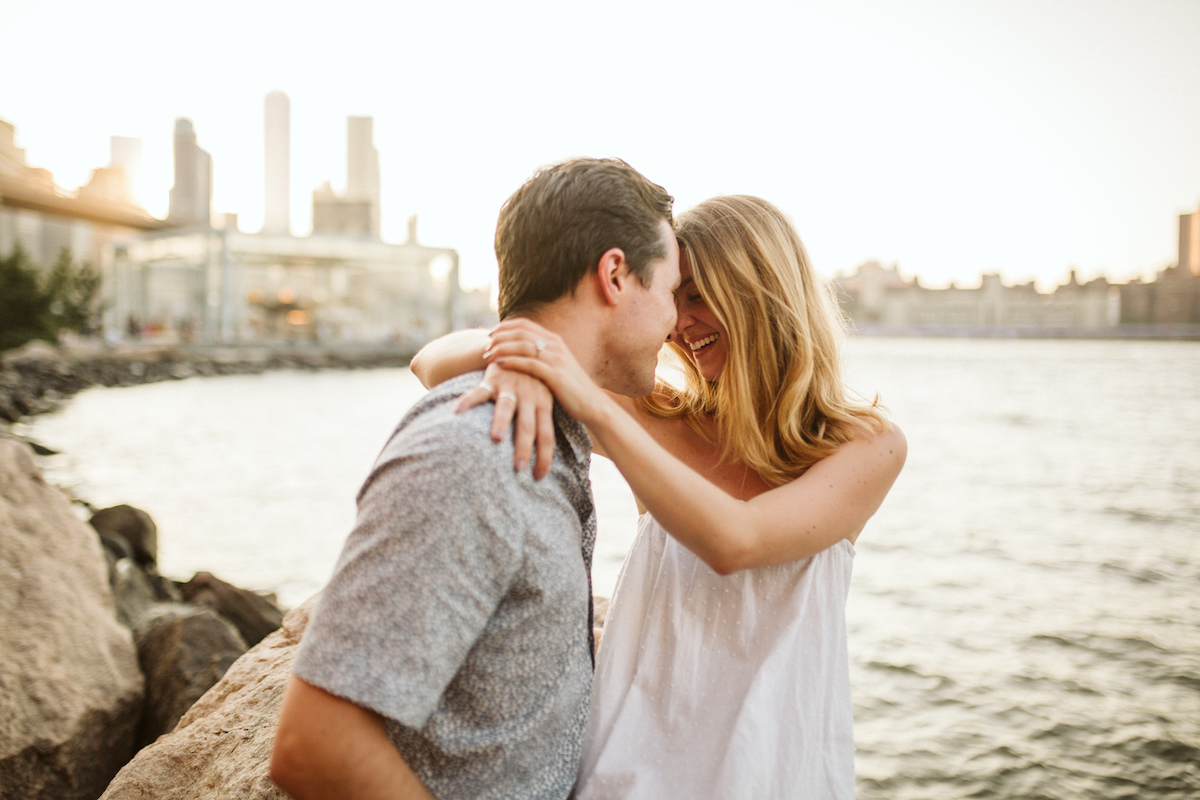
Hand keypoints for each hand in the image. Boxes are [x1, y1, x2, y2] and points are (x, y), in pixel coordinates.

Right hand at [455, 361, 556, 479]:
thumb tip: (547, 456)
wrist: (522, 346)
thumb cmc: (534, 382)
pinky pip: (479, 391)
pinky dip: (468, 401)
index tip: (539, 477)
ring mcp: (511, 387)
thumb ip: (544, 422)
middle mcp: (530, 396)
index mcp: (545, 404)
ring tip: (497, 439)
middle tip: (519, 469)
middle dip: (524, 448)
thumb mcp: (545, 398)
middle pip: (529, 426)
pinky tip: (457, 412)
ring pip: (507, 408)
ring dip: (502, 423)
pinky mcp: (493, 379)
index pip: (547, 436)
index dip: (545, 457)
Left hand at [483, 319, 606, 426]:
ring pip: (523, 345)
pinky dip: (512, 361)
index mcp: (554, 340)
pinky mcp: (555, 374)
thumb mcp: (556, 366)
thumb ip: (540, 356)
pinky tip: (499, 364)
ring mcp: (556, 358)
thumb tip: (520, 352)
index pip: (524, 324)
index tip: (490, 335)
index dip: (504, 327)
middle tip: (485, 345)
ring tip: (487, 355)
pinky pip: (529, 363)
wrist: (592, 404)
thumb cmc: (570, 388)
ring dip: (502, 348)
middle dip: (500, 336)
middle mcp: (555, 345)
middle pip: (521, 332)